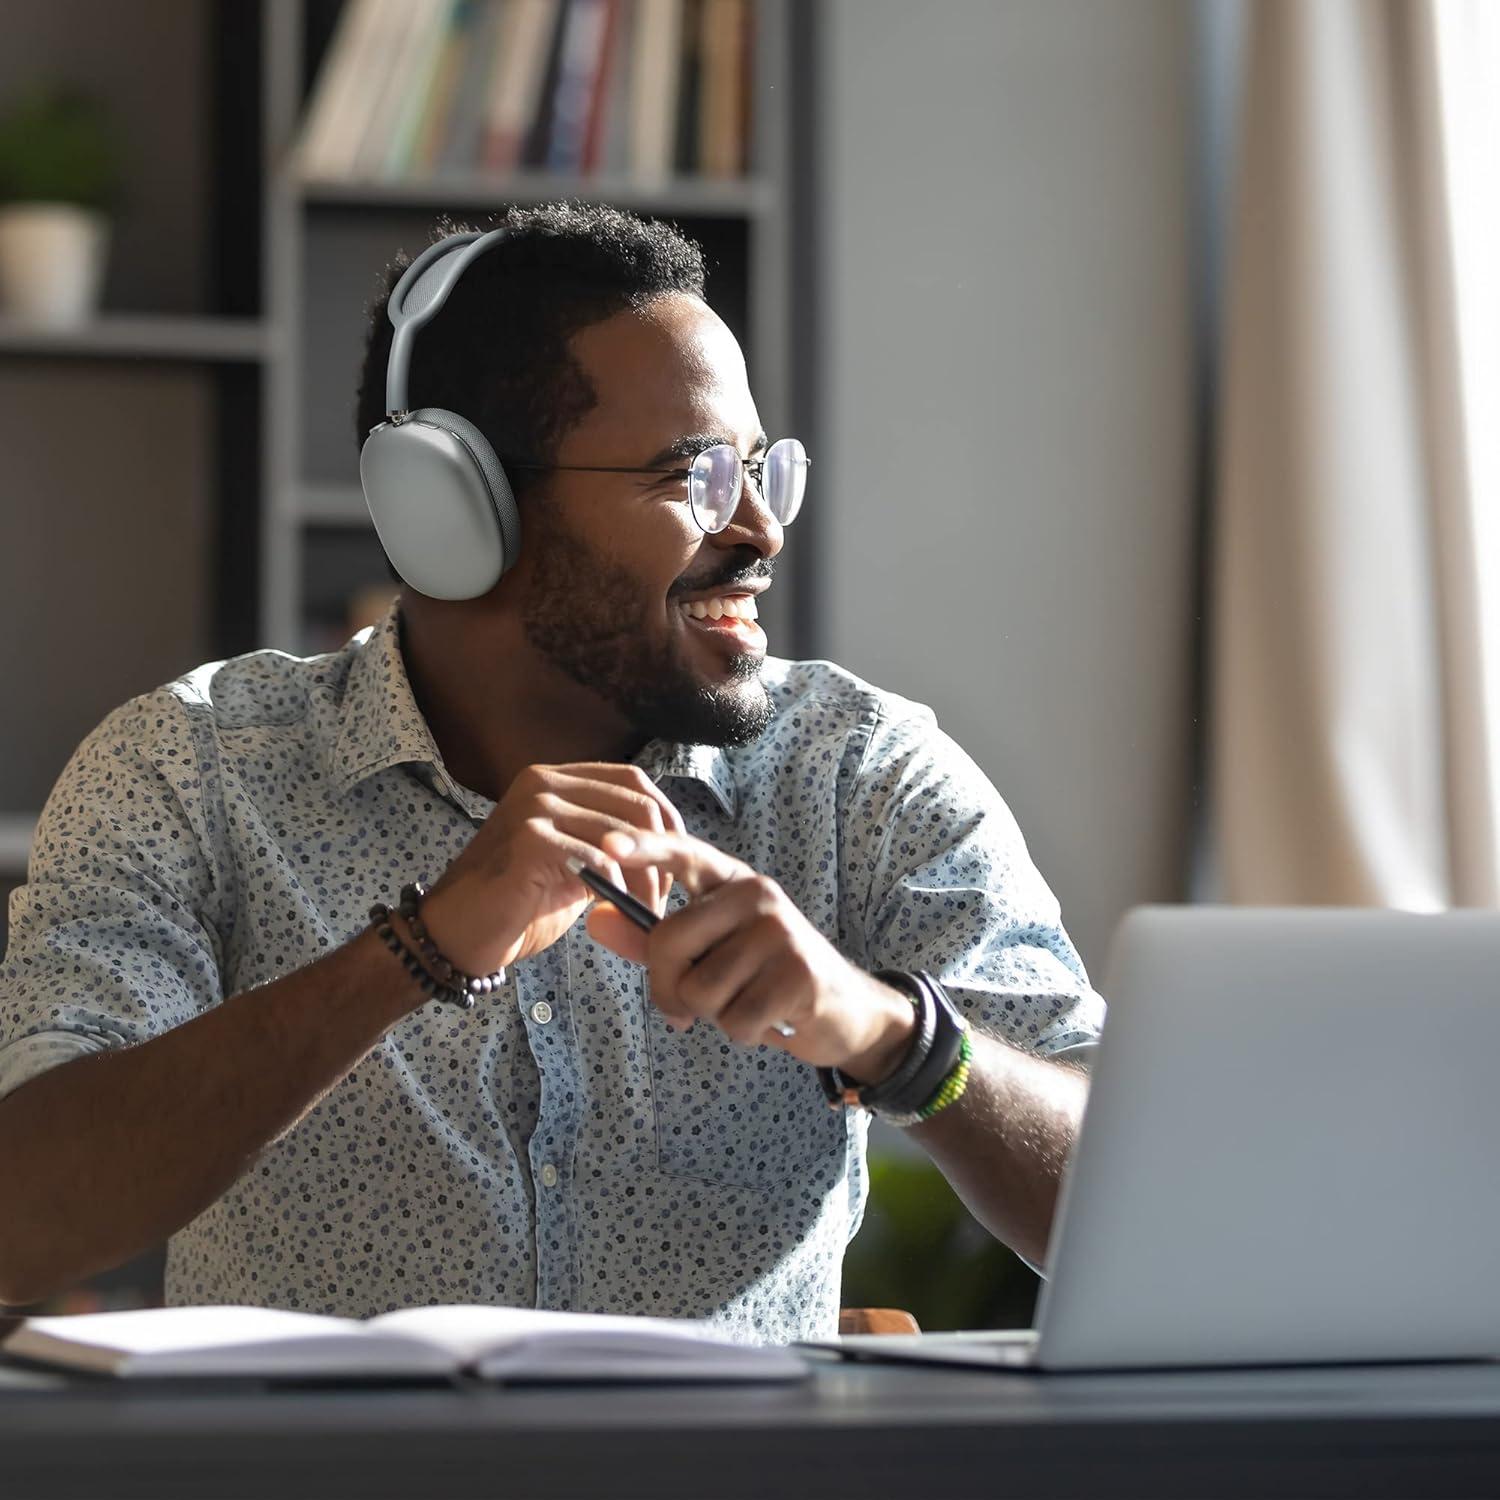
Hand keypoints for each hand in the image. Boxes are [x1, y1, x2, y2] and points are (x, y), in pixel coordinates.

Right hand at [419, 764, 685, 974]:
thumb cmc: (518, 904)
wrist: (458, 934)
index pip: (633, 780)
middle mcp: (544, 781)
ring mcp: (535, 806)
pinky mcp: (530, 838)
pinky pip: (598, 857)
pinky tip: (612, 909)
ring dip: (644, 879)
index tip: (677, 861)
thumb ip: (609, 843)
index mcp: (555, 779)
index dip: (666, 819)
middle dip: (662, 853)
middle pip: (636, 803)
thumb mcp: (574, 862)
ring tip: (642, 912)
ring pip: (623, 833)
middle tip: (662, 897)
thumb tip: (664, 842)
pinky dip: (616, 888)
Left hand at [586, 828, 915, 1077]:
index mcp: (731, 882)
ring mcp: (781, 930)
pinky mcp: (799, 972)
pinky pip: (735, 1018)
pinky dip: (743, 1033)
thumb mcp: (709, 955)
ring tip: (746, 1004)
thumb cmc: (764, 979)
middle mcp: (756, 895)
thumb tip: (595, 921)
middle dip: (670, 989)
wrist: (844, 1011)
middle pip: (669, 942)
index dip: (644, 848)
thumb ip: (650, 940)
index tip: (607, 844)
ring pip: (699, 989)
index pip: (683, 854)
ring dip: (714, 1015)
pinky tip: (769, 1019)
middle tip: (694, 1005)